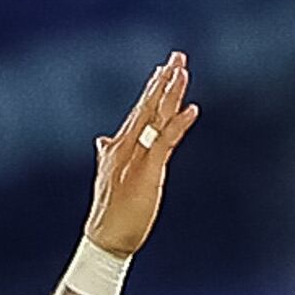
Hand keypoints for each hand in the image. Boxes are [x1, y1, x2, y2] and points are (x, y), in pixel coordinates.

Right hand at [84, 54, 198, 258]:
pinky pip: (165, 141)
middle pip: (148, 106)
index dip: (153, 89)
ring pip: (156, 117)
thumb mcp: (112, 177)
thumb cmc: (112, 213)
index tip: (164, 70)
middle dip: (164, 80)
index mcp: (120, 146)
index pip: (140, 111)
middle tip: (178, 56)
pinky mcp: (147, 170)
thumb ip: (110, 155)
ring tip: (183, 71)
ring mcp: (136, 156)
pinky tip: (192, 110)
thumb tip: (103, 140)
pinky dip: (179, 124)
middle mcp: (126, 145)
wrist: (105, 238)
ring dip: (171, 93)